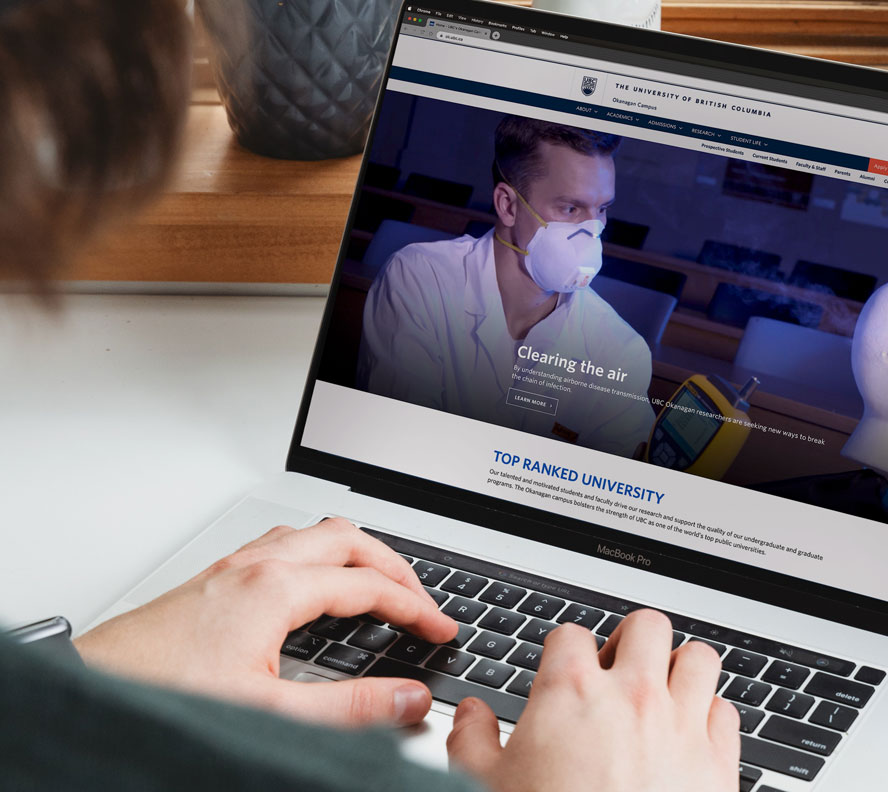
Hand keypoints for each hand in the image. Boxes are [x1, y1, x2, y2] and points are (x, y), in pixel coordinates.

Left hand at [74, 519, 457, 727]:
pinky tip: (312, 583)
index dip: (414, 606)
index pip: (367, 586)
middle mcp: (257, 564)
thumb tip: (408, 698)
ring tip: (377, 582)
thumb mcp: (268, 711)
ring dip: (356, 551)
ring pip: (314, 532)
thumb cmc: (162, 695)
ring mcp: (233, 564)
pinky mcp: (216, 576)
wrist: (90, 690)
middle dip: (394, 566)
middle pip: (348, 538)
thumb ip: (347, 709)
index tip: (440, 628)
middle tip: (421, 599)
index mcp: (276, 588)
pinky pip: (284, 542)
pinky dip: (319, 554)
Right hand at [447, 609, 739, 791]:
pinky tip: (690, 738)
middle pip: (647, 625)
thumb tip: (470, 715)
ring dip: (680, 670)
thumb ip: (473, 740)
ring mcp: (681, 727)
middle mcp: (632, 697)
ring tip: (663, 693)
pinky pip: (728, 713)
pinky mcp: (718, 766)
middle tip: (619, 670)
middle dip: (632, 642)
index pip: (571, 634)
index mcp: (571, 692)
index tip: (564, 674)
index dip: (564, 653)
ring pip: (699, 658)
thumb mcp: (484, 786)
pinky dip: (710, 718)